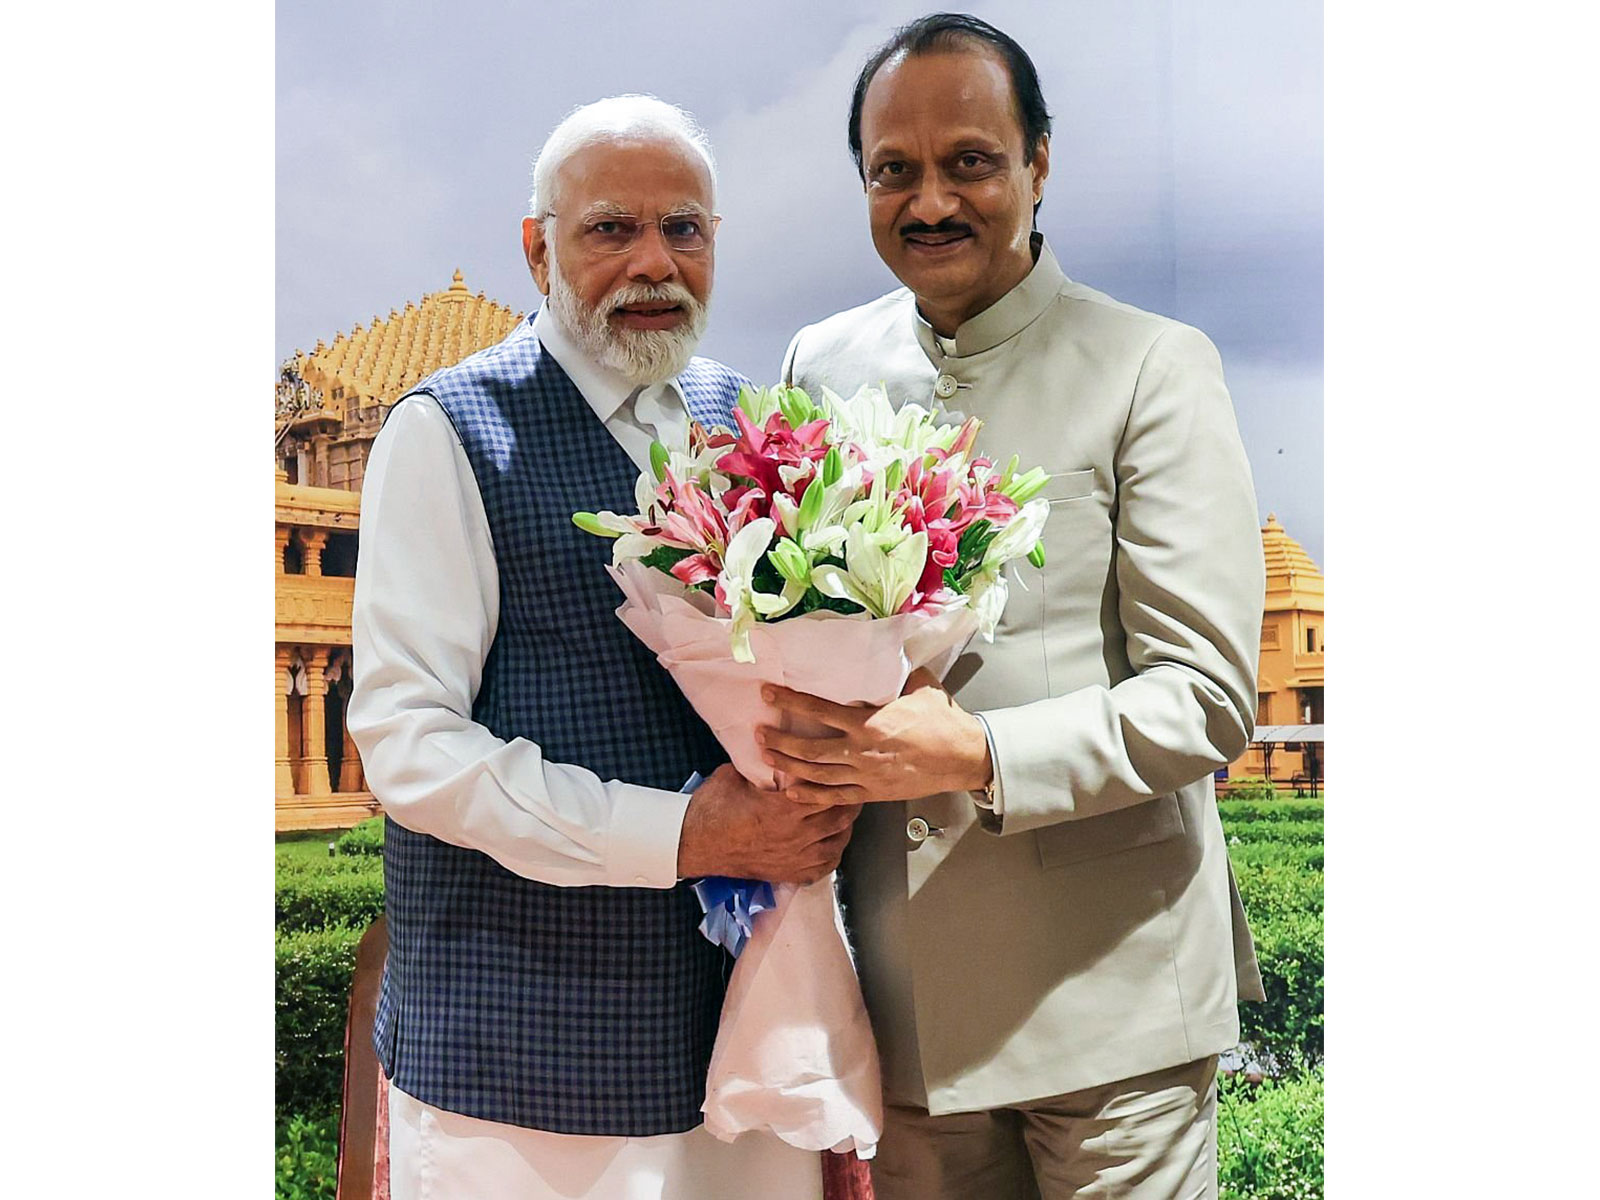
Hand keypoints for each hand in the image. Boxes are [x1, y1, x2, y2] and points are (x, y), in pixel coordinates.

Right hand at [677, 764, 861, 883]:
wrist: (692, 842)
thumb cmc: (711, 808)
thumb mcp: (737, 774)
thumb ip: (762, 765)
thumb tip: (774, 748)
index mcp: (785, 808)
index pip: (827, 791)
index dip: (839, 779)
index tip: (844, 769)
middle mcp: (795, 835)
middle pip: (839, 817)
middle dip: (849, 800)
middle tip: (854, 787)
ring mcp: (793, 858)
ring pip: (837, 843)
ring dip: (845, 827)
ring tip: (847, 813)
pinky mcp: (787, 873)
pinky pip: (823, 867)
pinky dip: (832, 854)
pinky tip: (833, 844)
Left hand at [757, 668, 992, 805]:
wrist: (963, 756)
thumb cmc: (942, 719)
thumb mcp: (919, 684)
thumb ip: (895, 669)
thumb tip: (883, 644)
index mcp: (869, 722)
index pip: (819, 710)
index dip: (789, 701)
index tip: (768, 693)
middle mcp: (861, 751)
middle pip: (809, 749)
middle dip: (780, 741)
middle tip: (759, 732)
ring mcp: (865, 775)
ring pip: (817, 775)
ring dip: (788, 766)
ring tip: (766, 757)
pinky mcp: (873, 793)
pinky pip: (835, 797)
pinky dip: (811, 796)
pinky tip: (791, 791)